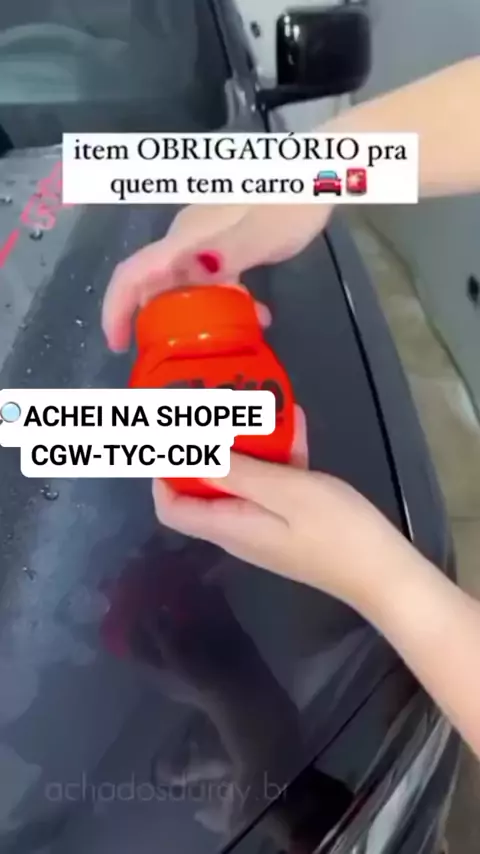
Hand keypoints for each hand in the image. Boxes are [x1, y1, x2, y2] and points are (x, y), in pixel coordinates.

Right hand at [102, 203, 331, 350]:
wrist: (317, 170)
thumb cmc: (290, 201)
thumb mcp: (261, 234)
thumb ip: (226, 254)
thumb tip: (190, 278)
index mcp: (188, 236)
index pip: (134, 271)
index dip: (118, 308)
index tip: (119, 344)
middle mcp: (188, 235)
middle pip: (155, 281)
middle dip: (159, 319)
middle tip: (179, 353)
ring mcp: (207, 236)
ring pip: (186, 282)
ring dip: (199, 313)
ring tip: (230, 338)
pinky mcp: (228, 237)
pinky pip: (212, 275)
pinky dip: (223, 298)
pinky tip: (254, 312)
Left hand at [152, 408, 409, 614]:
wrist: (385, 573)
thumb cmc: (335, 530)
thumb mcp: (286, 491)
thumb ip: (238, 472)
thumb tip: (189, 454)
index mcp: (228, 525)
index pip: (172, 508)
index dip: (164, 474)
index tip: (171, 435)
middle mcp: (239, 528)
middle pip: (205, 490)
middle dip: (206, 449)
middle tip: (213, 408)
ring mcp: (266, 526)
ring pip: (242, 482)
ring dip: (247, 446)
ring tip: (254, 404)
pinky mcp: (292, 523)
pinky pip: (274, 485)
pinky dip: (280, 456)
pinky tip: (294, 422)